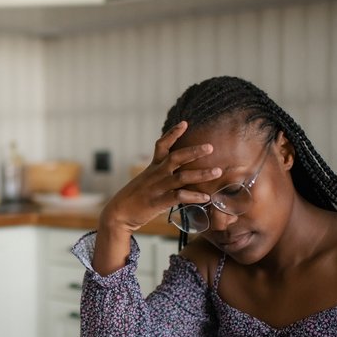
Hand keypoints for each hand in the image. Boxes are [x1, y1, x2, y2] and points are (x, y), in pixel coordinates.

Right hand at [99, 121, 222, 233]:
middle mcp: (156, 174)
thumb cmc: (134, 198)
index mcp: (152, 167)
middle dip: (193, 151)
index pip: (162, 145)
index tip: (185, 123)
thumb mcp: (145, 180)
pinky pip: (179, 196)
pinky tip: (206, 198)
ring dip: (201, 174)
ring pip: (182, 177)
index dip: (172, 133)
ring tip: (217, 171)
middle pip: (176, 157)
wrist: (118, 213)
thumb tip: (176, 171)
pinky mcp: (158, 202)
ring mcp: (157, 187)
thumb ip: (160, 174)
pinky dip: (194, 196)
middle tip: (210, 147)